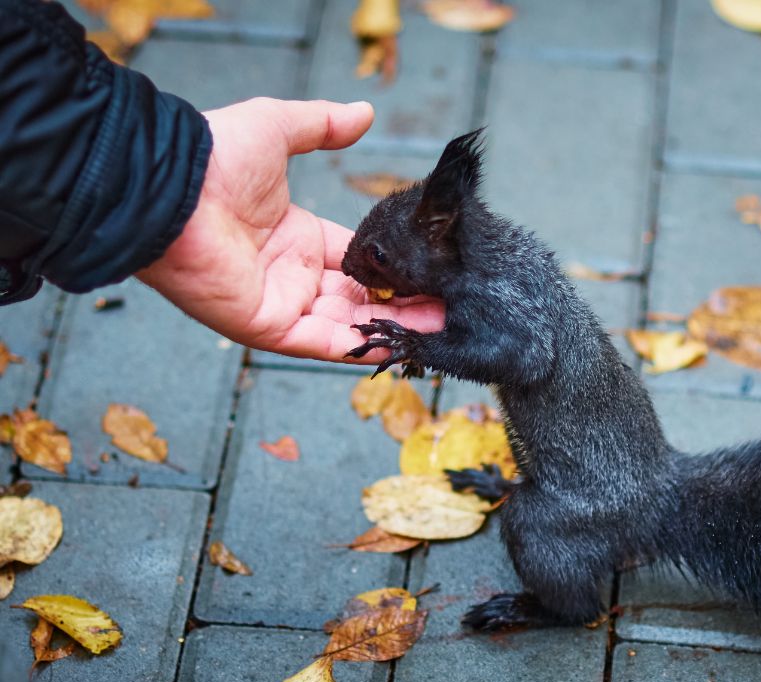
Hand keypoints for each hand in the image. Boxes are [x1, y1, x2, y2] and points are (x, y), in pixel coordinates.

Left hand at [138, 97, 444, 361]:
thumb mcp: (279, 128)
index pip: (356, 259)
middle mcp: (292, 274)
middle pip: (360, 298)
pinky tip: (396, 343)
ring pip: (348, 323)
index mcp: (297, 237)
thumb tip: (364, 113)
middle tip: (447, 306)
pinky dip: (356, 346)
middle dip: (404, 305)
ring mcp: (280, 303)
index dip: (394, 268)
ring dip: (392, 328)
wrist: (170, 187)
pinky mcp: (267, 326)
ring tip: (438, 326)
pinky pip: (320, 342)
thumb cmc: (215, 158)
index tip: (431, 271)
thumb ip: (322, 126)